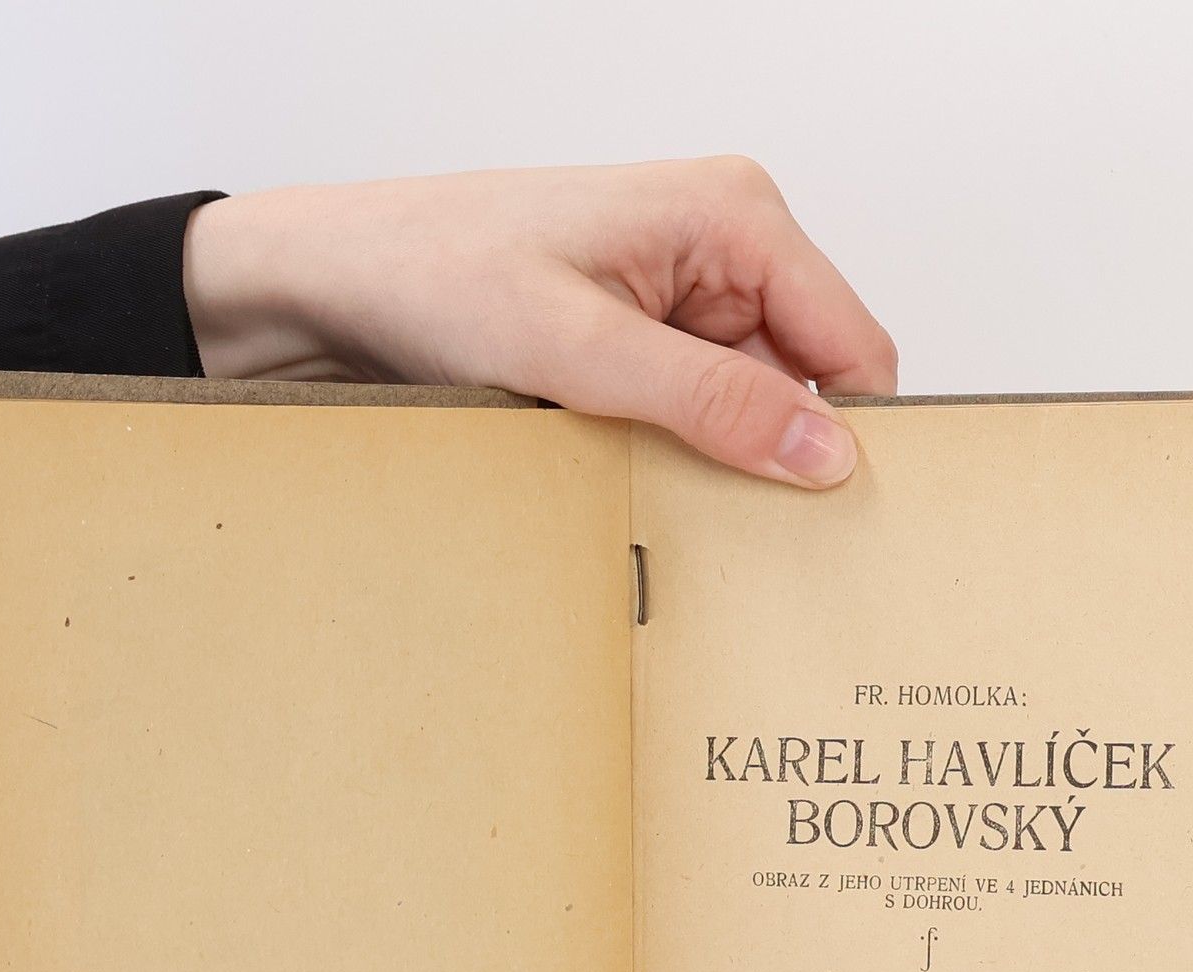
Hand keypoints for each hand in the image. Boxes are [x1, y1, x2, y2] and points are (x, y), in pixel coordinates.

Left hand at [182, 157, 897, 488]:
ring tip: (663, 500)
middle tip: (739, 534)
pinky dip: (677, 456)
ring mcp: (684, 295)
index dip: (853, 437)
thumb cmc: (434, 273)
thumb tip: (825, 452)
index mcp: (735, 216)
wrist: (336, 281)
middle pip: (811, 383)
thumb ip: (711, 402)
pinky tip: (634, 479)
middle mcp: (724, 247)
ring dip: (719, 463)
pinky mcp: (644, 336)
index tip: (828, 522)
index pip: (856, 347)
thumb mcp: (579, 349)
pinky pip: (697, 412)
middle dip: (781, 457)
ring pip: (754, 409)